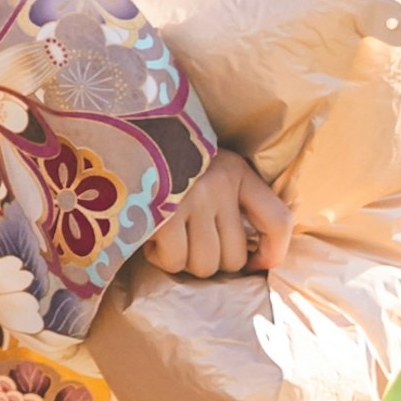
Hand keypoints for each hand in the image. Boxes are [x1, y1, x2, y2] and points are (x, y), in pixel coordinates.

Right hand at [142, 141, 288, 283]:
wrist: (122, 134)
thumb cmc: (166, 158)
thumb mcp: (208, 166)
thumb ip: (232, 199)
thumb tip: (253, 255)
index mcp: (236, 171)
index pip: (277, 221)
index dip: (273, 252)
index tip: (257, 262)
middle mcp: (219, 186)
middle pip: (234, 258)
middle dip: (211, 259)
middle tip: (189, 240)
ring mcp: (191, 200)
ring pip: (205, 265)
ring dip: (185, 260)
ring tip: (169, 237)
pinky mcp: (163, 216)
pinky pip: (174, 261)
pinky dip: (162, 258)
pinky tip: (152, 238)